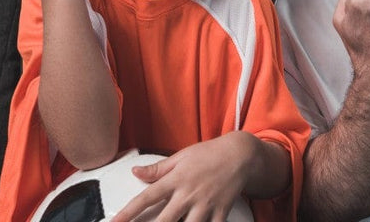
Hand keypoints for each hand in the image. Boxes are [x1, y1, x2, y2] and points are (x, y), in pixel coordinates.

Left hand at [112, 132, 255, 221]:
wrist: (241, 155)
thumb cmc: (209, 154)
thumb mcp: (181, 157)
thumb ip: (157, 168)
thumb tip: (135, 172)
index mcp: (176, 179)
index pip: (146, 197)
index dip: (129, 212)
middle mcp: (188, 194)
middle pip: (164, 220)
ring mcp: (205, 205)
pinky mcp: (221, 212)